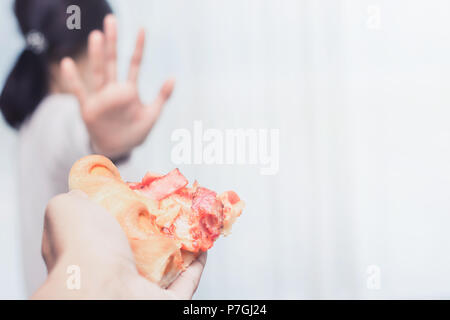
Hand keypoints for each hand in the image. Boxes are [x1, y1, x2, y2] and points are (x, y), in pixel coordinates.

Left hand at [33, 191, 205, 299]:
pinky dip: (198, 264)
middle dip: (159, 227)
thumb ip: (75, 199)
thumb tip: (82, 193)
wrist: (100, 289)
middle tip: (172, 208)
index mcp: (90, 252)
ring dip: (182, 245)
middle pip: (143, 246)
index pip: (109, 229)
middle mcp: (113, 272)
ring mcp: (139, 289)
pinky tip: (204, 246)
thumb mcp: (66, 209)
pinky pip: (187, 282)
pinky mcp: (165, 302)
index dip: (127, 211)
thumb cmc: (81, 249)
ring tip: (192, 223)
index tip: (143, 196)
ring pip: (166, 265)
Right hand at [61, 14, 174, 158]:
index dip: (138, 47)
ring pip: (98, 72)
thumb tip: (173, 77)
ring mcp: (101, 98)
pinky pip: (80, 92)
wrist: (117, 150)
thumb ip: (162, 97)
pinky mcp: (89, 109)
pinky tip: (67, 63)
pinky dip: (73, 79)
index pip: (134, 64)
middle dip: (113, 42)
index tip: (142, 29)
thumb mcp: (152, 115)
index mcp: (129, 90)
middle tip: (111, 20)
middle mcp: (114, 90)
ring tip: (96, 36)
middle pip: (113, 62)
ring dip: (97, 55)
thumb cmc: (134, 133)